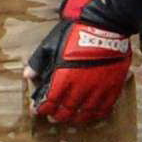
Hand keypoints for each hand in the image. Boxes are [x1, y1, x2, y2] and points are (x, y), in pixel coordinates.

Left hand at [30, 0, 140, 126]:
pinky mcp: (113, 86)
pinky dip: (95, 114)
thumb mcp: (50, 44)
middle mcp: (80, 88)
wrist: (105, 23)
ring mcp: (98, 89)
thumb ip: (38, 62)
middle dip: (57, 116)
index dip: (41, 109)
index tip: (37, 110)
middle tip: (53, 116)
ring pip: (85, 114)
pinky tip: (90, 113)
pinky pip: (104, 108)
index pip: (49, 103)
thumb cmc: (75, 32)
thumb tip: (28, 76)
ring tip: (71, 117)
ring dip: (76, 118)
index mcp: (63, 78)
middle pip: (66, 111)